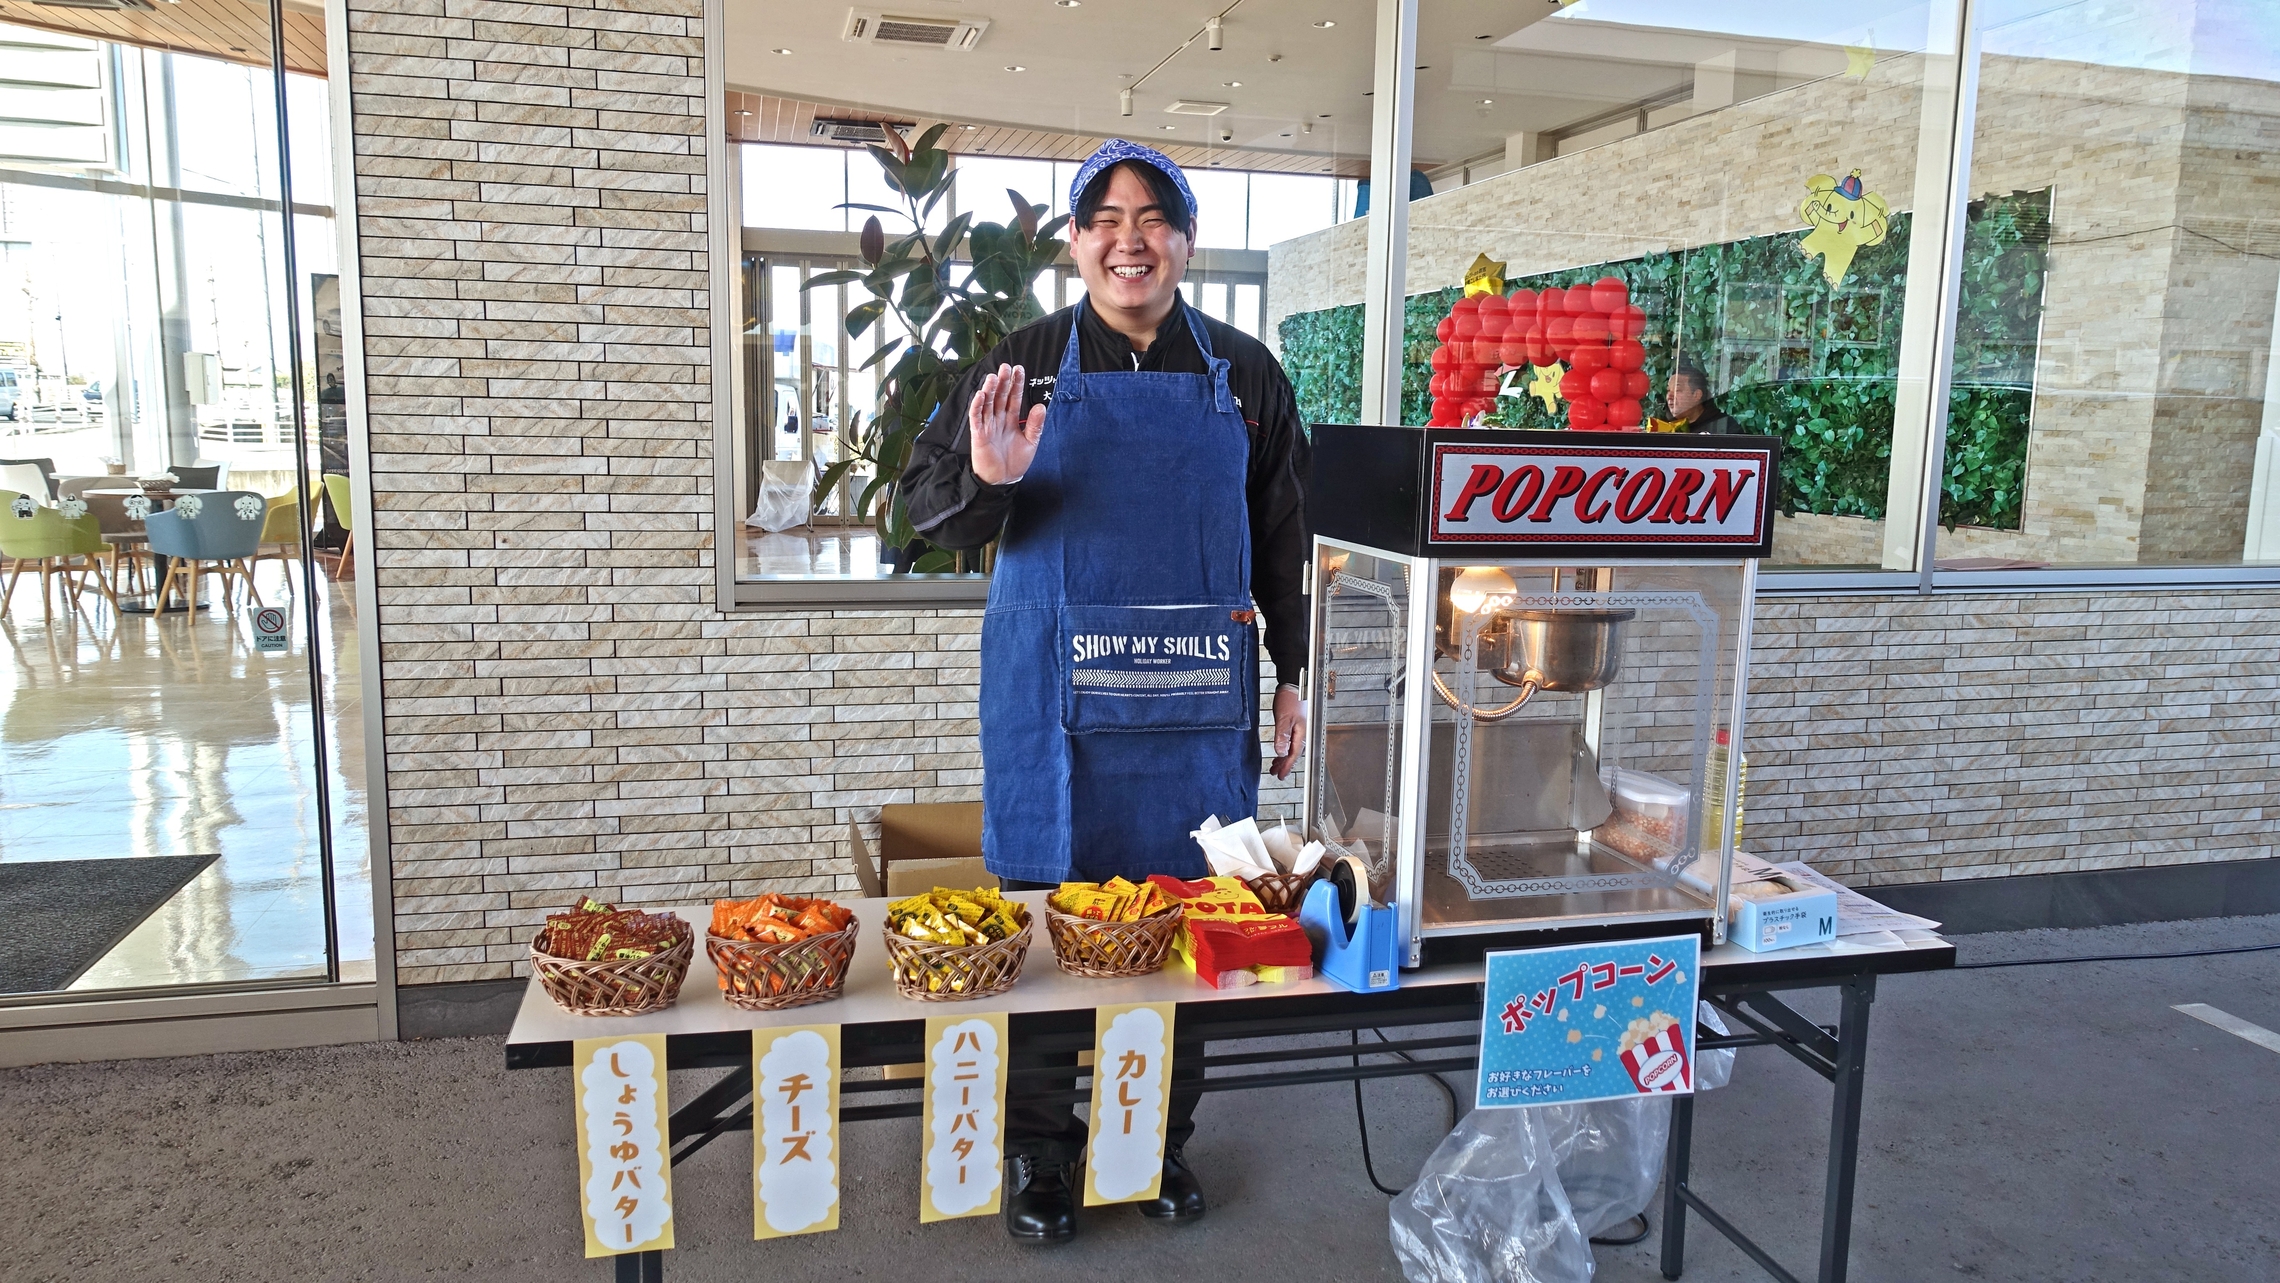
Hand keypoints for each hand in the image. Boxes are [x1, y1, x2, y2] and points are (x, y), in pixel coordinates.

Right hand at [967, 363, 1045, 485]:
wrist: (1003, 481)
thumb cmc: (1015, 462)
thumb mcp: (1031, 442)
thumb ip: (1035, 425)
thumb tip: (1041, 406)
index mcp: (1011, 420)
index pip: (1013, 398)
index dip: (1016, 384)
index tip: (1019, 369)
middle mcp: (998, 420)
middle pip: (1000, 397)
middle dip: (1003, 382)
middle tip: (1006, 367)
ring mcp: (987, 426)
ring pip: (988, 404)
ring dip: (990, 390)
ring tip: (994, 377)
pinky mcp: (978, 435)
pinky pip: (976, 418)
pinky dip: (977, 406)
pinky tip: (981, 395)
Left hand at [1270, 684, 1306, 779]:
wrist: (1294, 684)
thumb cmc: (1291, 699)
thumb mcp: (1284, 718)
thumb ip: (1282, 736)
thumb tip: (1281, 752)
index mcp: (1302, 734)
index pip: (1294, 755)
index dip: (1287, 766)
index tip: (1280, 775)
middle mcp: (1304, 733)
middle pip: (1294, 754)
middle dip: (1285, 764)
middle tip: (1275, 772)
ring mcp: (1301, 729)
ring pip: (1293, 748)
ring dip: (1284, 757)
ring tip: (1275, 764)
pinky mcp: (1297, 725)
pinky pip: (1292, 741)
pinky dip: (1286, 748)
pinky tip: (1281, 749)